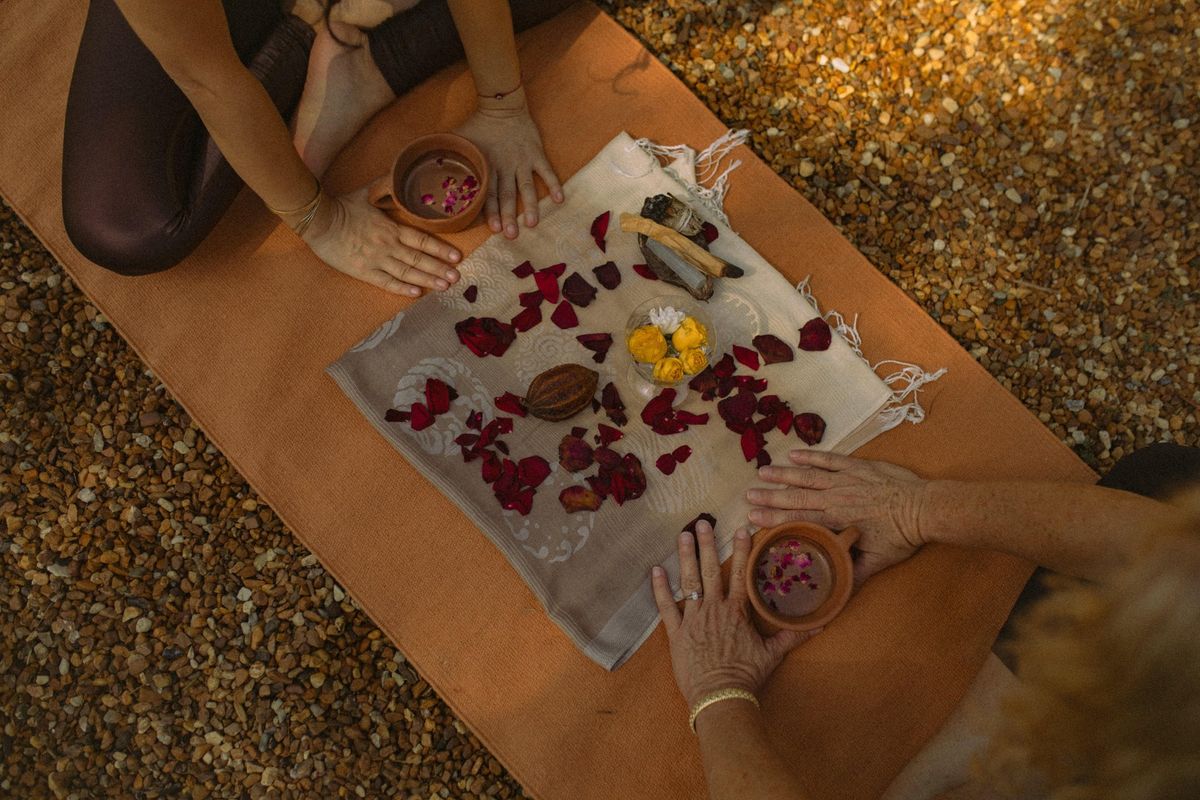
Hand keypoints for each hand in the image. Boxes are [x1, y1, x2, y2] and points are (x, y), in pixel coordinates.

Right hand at [303, 185, 461, 296]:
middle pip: (418, 259)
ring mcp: (376, 259)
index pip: (422, 239)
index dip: (440, 248)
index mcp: (391, 227)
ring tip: (444, 286)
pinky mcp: (363, 271)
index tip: (457, 256)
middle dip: (439, 268)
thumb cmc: (342, 206)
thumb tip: (401, 172)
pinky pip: (385, 282)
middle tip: (457, 278)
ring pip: (406, 272)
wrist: (317, 220)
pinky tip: (416, 294)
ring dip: (426, 280)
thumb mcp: (367, 192)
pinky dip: (401, 288)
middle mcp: (387, 244)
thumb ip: (387, 186)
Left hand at [454, 94, 563, 238]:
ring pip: (526, 187)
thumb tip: (423, 167)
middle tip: (511, 236)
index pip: (488, 193)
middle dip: (509, 216)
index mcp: (486, 166)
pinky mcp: (536, 153)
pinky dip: (553, 184)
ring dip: (531, 206)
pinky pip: (546, 171)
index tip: (494, 229)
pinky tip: (559, 200)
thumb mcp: (458, 140)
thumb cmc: (478, 125)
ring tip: (532, 224)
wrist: (501, 104)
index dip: (491, 212)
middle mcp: (505, 166)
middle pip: (507, 195)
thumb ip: (446, 157)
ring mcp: (522, 161)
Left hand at [651, 521, 816, 709]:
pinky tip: (655, 569)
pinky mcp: (676, 633)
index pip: (741, 574)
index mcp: (737, 611)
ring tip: (682, 535)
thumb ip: (792, 636)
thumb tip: (820, 624)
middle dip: (707, 544)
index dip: (742, 551)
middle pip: (711, 570)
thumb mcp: (772, 655)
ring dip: (685, 557)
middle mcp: (715, 609)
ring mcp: (693, 619)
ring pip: (689, 582)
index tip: (740, 530)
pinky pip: (666, 607)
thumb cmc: (747, 676)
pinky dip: (660, 588)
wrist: (721, 696)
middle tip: (702, 522)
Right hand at [747, 450, 927, 585]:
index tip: (753, 518)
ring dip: (784, 474)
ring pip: (808, 475)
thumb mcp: (878, 561)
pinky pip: (830, 459)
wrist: (926, 508)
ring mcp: (846, 479)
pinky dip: (811, 457)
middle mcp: (836, 497)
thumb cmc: (903, 536)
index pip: (799, 519)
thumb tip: (837, 594)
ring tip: (762, 471)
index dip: (774, 519)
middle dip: (770, 496)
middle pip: (797, 496)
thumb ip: (854, 573)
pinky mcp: (858, 466)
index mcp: (837, 520)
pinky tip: (794, 454)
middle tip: (748, 495)